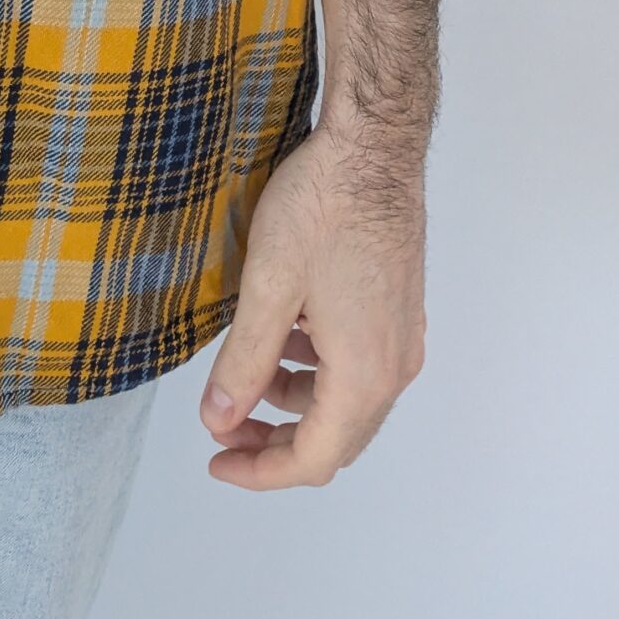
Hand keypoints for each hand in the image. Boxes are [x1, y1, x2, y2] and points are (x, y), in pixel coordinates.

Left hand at [197, 121, 425, 488]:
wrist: (373, 148)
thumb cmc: (322, 209)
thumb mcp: (268, 288)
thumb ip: (243, 363)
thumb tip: (218, 421)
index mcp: (364, 374)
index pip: (313, 459)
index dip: (260, 471)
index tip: (215, 460)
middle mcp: (394, 367)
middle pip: (335, 439)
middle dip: (276, 443)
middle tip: (224, 427)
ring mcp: (402, 337)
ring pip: (348, 403)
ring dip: (296, 404)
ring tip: (247, 374)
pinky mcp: (399, 310)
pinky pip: (359, 366)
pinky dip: (318, 370)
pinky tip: (286, 333)